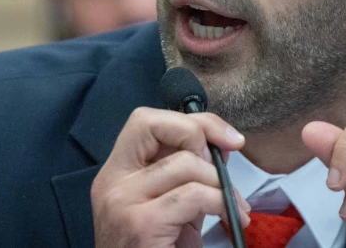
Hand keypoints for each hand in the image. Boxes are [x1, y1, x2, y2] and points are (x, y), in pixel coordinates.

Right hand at [91, 107, 250, 247]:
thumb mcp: (171, 208)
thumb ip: (186, 174)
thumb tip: (221, 143)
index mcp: (116, 174)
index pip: (144, 121)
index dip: (189, 121)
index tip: (223, 139)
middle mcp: (111, 182)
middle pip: (153, 123)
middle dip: (201, 132)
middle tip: (226, 161)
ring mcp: (121, 202)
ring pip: (185, 164)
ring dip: (222, 183)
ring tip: (235, 207)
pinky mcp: (141, 224)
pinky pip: (194, 195)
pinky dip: (222, 204)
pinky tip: (231, 221)